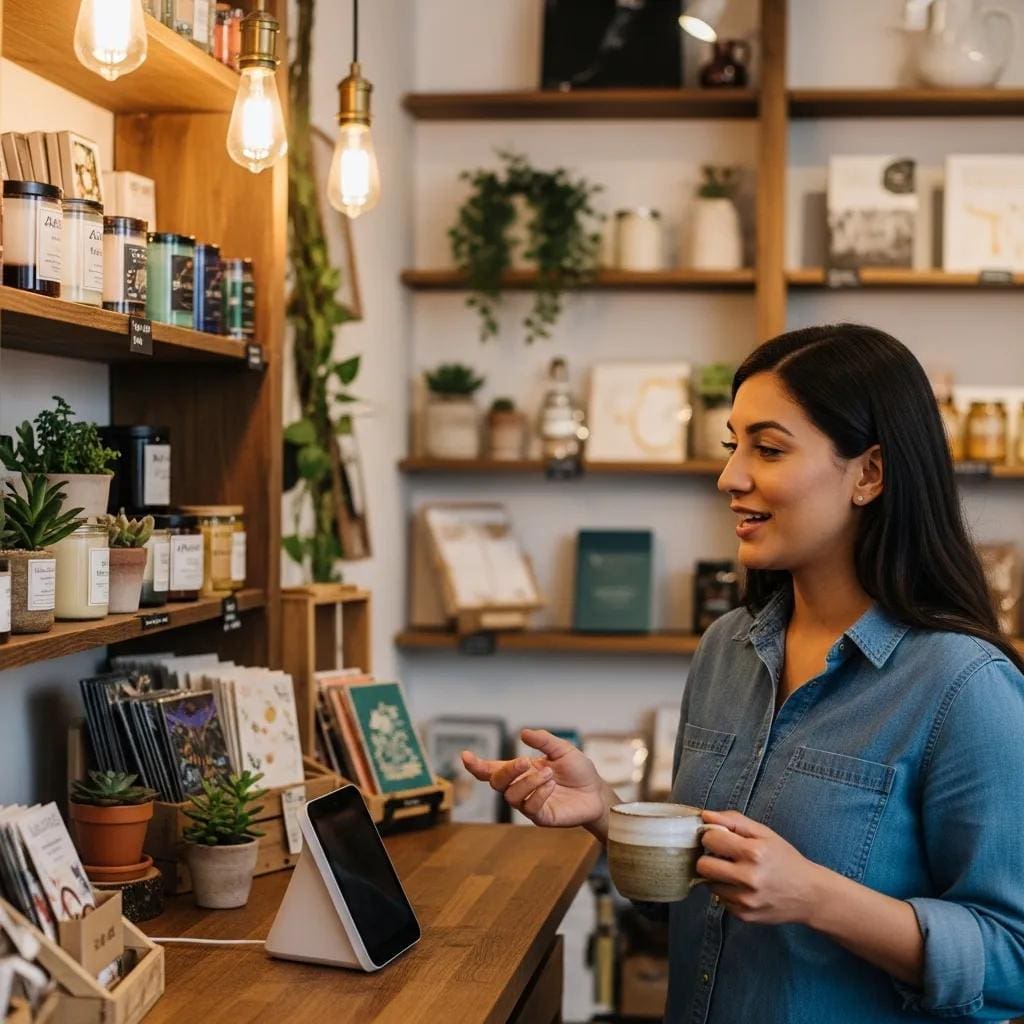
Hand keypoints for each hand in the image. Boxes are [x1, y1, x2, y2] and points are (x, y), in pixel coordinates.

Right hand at [461, 728, 612, 831]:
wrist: (596, 791)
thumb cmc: (577, 770)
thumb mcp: (562, 749)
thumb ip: (543, 740)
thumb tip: (523, 733)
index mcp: (521, 770)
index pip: (492, 769)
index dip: (476, 765)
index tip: (465, 755)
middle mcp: (521, 787)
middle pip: (497, 783)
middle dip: (506, 771)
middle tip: (524, 761)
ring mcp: (529, 804)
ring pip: (511, 797)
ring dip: (528, 782)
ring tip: (550, 774)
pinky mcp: (541, 817)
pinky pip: (530, 808)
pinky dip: (539, 794)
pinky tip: (552, 786)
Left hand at [696, 809, 824, 924]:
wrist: (810, 895)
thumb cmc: (785, 859)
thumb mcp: (764, 833)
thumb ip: (733, 821)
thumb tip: (705, 816)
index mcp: (754, 852)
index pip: (710, 840)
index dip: (712, 836)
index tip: (720, 838)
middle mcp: (748, 878)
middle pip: (703, 866)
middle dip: (709, 858)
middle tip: (723, 856)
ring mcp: (746, 900)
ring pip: (709, 884)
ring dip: (717, 876)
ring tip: (736, 872)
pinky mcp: (744, 916)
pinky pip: (721, 900)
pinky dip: (727, 892)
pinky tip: (743, 887)